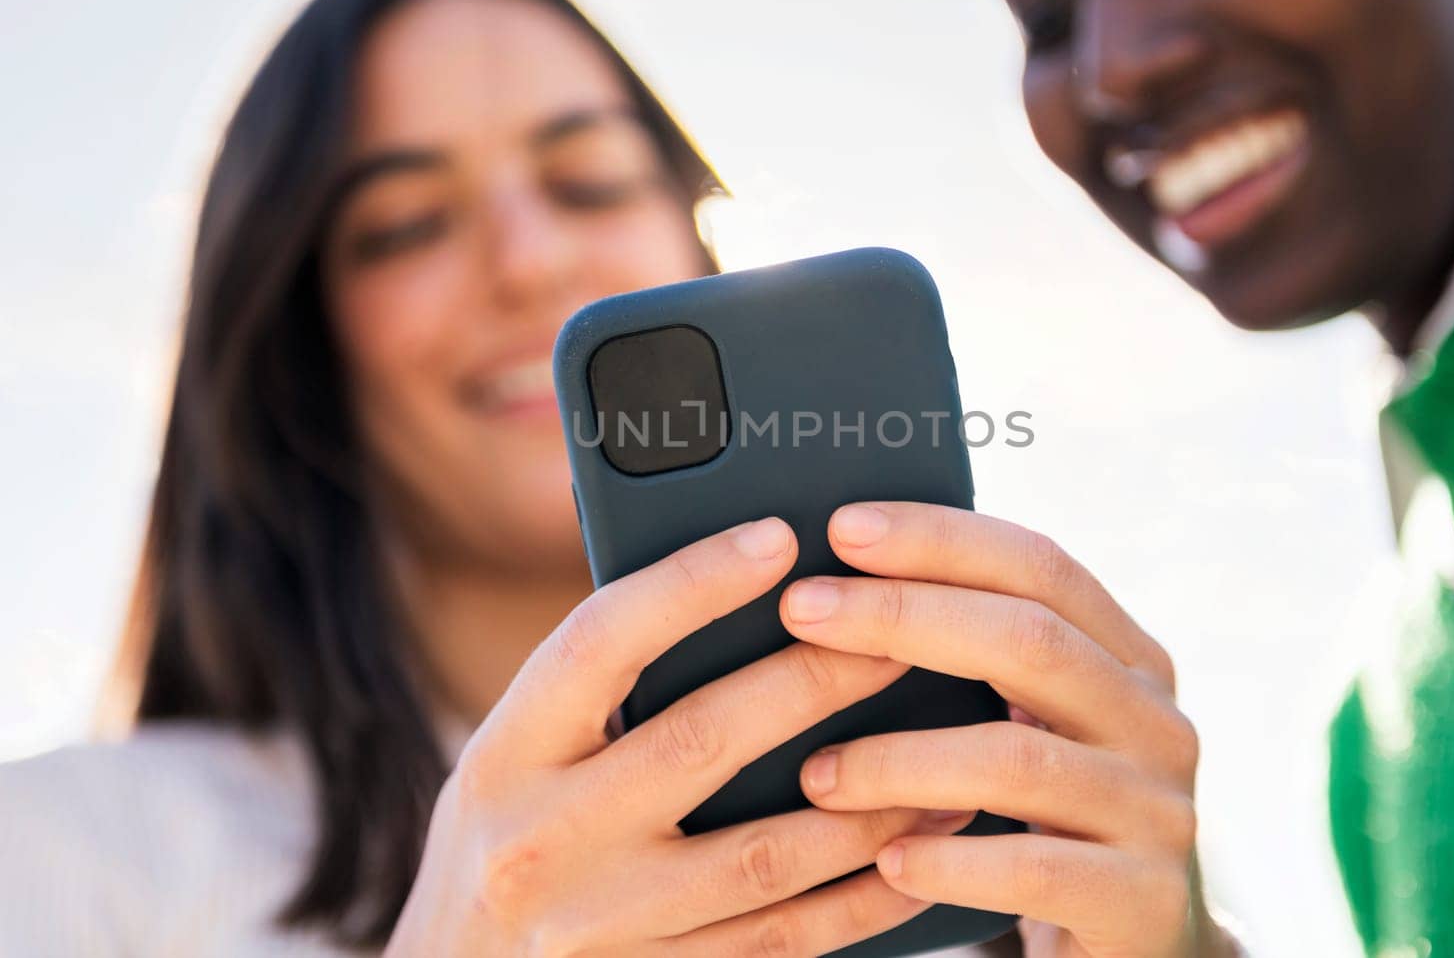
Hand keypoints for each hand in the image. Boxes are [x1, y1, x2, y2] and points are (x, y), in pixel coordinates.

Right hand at [387, 517, 973, 956]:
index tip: (780, 537)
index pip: (601, 644)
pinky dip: (861, 899)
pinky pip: (780, 941)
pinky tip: (917, 854)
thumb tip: (733, 589)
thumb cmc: (503, 840)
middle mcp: (544, 841)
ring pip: (765, 856)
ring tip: (949, 753)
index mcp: (506, 754)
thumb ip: (600, 690)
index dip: (692, 582)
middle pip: (701, 742)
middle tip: (903, 637)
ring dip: (870, 800)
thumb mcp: (514, 755)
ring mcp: (602, 927)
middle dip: (816, 681)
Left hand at [778, 502, 1234, 957]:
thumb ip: (986, 660)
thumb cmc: (1051, 821)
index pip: (1040, 566)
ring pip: (1015, 758)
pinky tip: (886, 861)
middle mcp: (1155, 721)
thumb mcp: (1038, 726)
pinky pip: (1030, 868)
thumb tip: (845, 578)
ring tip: (816, 774)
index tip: (843, 528)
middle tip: (801, 611)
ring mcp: (1157, 811)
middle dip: (902, 615)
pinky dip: (948, 860)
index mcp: (1129, 659)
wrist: (1141, 949)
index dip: (941, 540)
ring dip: (898, 760)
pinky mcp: (1143, 899)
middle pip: (1028, 640)